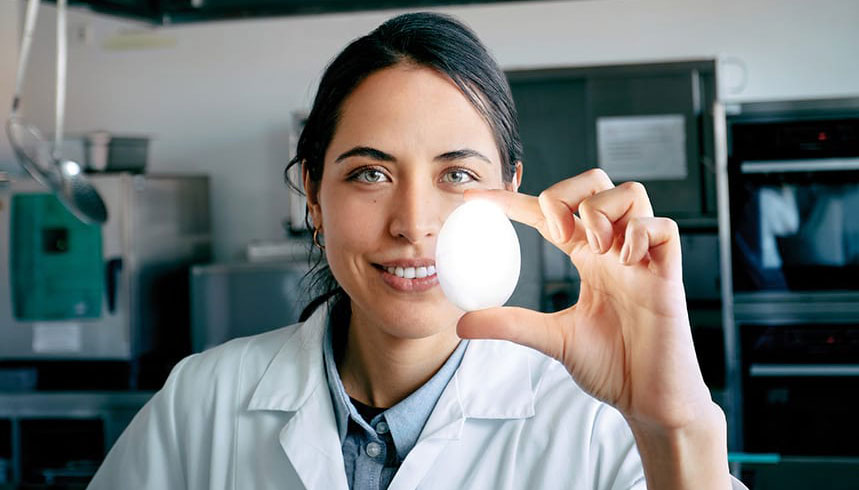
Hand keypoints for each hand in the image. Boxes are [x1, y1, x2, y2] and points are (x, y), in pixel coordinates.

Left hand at [457, 169, 712, 429]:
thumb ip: (511, 324)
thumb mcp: (551, 339)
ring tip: (593, 249)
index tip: (474, 200)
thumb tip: (462, 323)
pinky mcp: (670, 273)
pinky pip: (664, 227)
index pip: (548, 213)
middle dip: (567, 192)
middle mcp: (614, 248)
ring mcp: (643, 257)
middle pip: (596, 182)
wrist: (650, 398)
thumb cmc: (612, 365)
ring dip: (602, 211)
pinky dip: (640, 233)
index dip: (511, 201)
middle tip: (555, 233)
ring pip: (631, 192)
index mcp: (587, 258)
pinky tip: (625, 260)